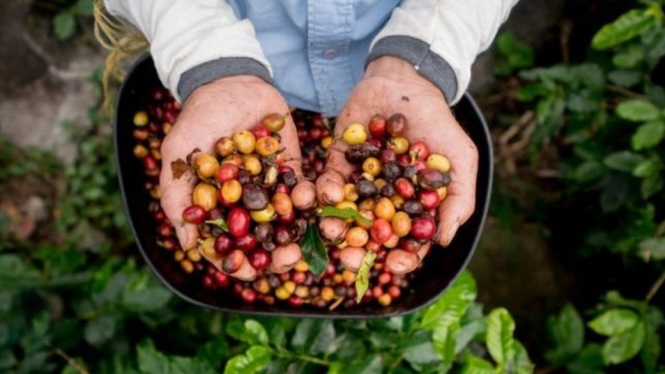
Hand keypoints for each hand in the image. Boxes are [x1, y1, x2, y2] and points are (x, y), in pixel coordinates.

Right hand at [160, 76, 301, 249]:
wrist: (229, 82)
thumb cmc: (196, 119)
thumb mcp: (177, 156)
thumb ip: (177, 197)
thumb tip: (188, 245)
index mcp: (217, 208)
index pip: (227, 245)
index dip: (237, 263)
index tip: (249, 273)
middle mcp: (244, 204)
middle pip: (261, 240)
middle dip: (274, 255)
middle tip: (287, 261)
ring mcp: (270, 188)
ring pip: (285, 222)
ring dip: (295, 236)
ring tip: (303, 244)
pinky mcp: (291, 170)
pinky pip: (303, 190)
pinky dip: (308, 200)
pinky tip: (312, 204)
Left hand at [319, 56, 477, 246]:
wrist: (406, 81)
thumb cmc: (438, 122)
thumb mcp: (460, 159)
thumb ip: (458, 200)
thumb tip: (442, 242)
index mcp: (412, 207)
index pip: (407, 242)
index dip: (402, 258)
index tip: (393, 265)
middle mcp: (384, 201)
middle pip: (370, 237)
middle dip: (359, 251)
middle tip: (349, 259)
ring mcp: (360, 183)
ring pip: (345, 215)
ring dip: (336, 227)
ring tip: (331, 230)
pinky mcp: (338, 162)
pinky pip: (328, 183)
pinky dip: (326, 192)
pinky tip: (328, 195)